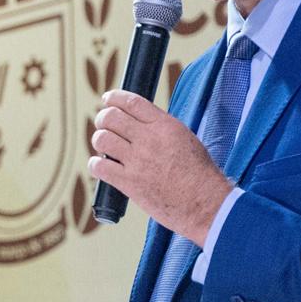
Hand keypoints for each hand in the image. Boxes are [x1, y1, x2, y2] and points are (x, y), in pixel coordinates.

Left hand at [88, 90, 231, 244]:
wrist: (205, 203)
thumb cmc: (199, 174)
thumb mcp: (185, 139)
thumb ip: (161, 128)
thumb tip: (140, 123)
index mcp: (165, 126)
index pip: (131, 102)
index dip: (114, 98)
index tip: (107, 100)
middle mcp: (149, 139)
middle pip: (111, 117)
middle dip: (103, 118)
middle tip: (104, 125)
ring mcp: (138, 161)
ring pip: (102, 139)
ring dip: (99, 141)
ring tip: (105, 148)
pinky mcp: (129, 183)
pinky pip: (99, 167)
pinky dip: (95, 165)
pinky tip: (101, 166)